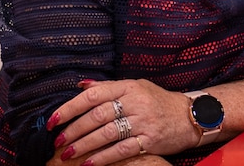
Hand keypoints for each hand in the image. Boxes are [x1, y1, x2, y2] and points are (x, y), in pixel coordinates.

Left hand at [45, 78, 199, 165]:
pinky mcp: (150, 140)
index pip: (92, 94)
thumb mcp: (136, 86)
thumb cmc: (159, 101)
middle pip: (97, 115)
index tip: (53, 120)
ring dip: (84, 145)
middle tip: (58, 141)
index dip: (69, 107)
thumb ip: (108, 87)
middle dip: (73, 130)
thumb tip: (80, 85)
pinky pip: (121, 149)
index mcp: (128, 86)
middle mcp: (135, 101)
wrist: (191, 116)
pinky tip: (88, 163)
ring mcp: (143, 121)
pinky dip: (103, 158)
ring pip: (106, 133)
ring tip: (67, 154)